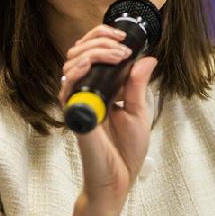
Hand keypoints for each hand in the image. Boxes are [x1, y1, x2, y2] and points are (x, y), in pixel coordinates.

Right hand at [59, 25, 156, 208]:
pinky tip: (89, 65)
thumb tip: (147, 58)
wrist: (119, 179)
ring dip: (93, 51)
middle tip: (121, 46)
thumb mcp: (138, 111)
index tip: (123, 36)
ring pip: (72, 63)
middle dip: (99, 40)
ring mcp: (78, 101)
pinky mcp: (74, 115)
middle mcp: (86, 90)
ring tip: (115, 54)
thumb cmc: (127, 150)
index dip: (103, 36)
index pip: (93, 51)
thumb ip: (137, 84)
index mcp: (101, 87)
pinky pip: (66, 88)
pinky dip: (76, 71)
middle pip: (80, 51)